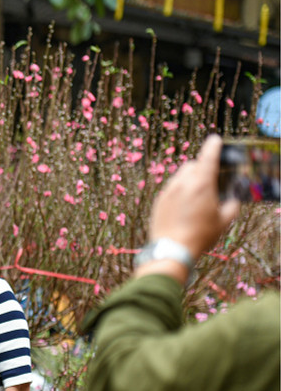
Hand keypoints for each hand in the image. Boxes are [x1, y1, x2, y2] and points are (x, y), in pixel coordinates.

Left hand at [144, 134, 241, 271]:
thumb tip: (232, 200)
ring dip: (188, 179)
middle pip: (192, 165)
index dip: (213, 146)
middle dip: (201, 167)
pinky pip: (170, 189)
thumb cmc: (200, 235)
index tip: (215, 140)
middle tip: (208, 179)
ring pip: (179, 176)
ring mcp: (167, 192)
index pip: (208, 156)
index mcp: (201, 183)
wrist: (171, 250)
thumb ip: (232, 205)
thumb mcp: (224, 220)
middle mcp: (182, 183)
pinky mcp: (158, 202)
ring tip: (195, 195)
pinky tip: (183, 206)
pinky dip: (178, 191)